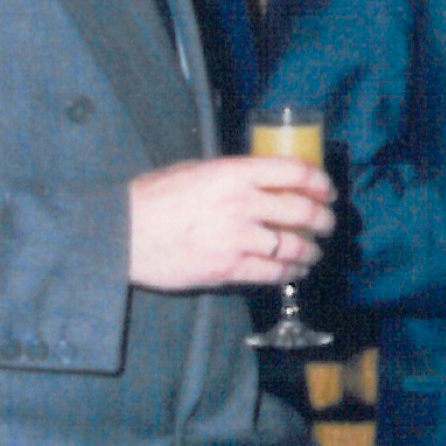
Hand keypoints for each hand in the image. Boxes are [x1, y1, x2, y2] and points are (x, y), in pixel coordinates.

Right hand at [128, 155, 334, 290]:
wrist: (118, 234)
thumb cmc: (152, 199)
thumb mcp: (194, 172)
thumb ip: (233, 176)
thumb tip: (266, 181)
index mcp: (233, 173)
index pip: (295, 172)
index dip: (320, 183)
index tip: (327, 192)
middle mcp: (241, 203)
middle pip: (304, 212)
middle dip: (324, 220)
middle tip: (327, 225)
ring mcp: (236, 238)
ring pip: (294, 247)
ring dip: (311, 251)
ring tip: (313, 252)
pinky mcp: (227, 269)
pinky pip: (273, 273)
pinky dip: (289, 273)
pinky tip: (293, 271)